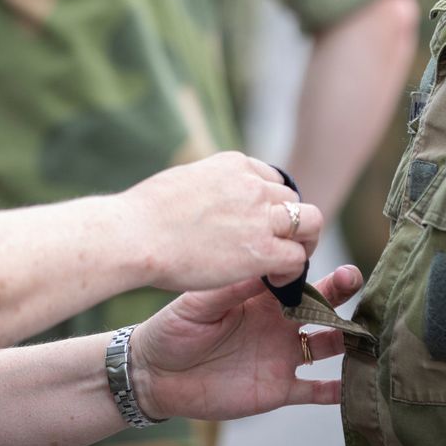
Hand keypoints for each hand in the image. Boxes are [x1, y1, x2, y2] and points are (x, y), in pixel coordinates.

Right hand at [121, 152, 319, 291]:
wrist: (134, 234)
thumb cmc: (143, 215)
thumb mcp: (183, 182)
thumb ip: (208, 187)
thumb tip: (208, 200)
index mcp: (234, 165)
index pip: (271, 180)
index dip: (270, 206)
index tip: (260, 225)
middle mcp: (253, 185)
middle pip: (295, 201)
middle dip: (292, 224)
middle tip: (280, 246)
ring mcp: (260, 216)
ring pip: (311, 223)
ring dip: (302, 244)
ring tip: (285, 264)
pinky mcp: (262, 249)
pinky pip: (297, 258)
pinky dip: (293, 270)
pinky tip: (275, 280)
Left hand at [129, 266, 362, 420]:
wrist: (156, 375)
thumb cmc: (172, 329)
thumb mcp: (198, 303)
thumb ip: (231, 288)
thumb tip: (263, 266)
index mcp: (258, 297)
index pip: (294, 278)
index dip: (310, 267)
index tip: (320, 257)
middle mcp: (277, 323)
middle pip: (319, 306)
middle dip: (338, 292)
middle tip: (353, 278)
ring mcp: (280, 356)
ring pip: (325, 345)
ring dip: (346, 338)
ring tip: (364, 329)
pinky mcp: (277, 389)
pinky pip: (314, 391)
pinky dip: (335, 390)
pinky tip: (352, 384)